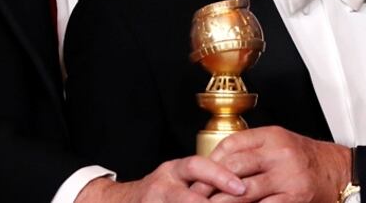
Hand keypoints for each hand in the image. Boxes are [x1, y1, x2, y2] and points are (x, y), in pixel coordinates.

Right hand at [75, 157, 245, 202]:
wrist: (122, 202)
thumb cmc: (163, 191)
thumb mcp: (180, 178)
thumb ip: (204, 178)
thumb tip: (243, 185)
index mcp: (173, 171)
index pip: (196, 166)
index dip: (220, 175)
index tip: (241, 187)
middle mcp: (162, 186)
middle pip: (185, 197)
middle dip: (211, 202)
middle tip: (237, 200)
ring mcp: (154, 202)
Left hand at [205, 126, 349, 202]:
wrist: (337, 171)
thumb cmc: (304, 158)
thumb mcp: (279, 142)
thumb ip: (252, 148)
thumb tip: (217, 163)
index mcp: (272, 136)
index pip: (232, 144)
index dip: (211, 161)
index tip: (199, 175)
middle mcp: (279, 154)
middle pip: (234, 168)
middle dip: (210, 184)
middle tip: (195, 196)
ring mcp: (287, 177)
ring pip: (243, 192)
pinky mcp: (293, 198)